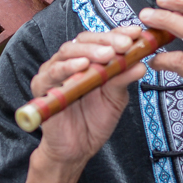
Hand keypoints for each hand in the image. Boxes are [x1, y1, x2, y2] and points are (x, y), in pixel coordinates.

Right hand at [31, 27, 148, 169]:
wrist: (77, 149)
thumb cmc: (94, 122)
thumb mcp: (115, 98)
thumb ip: (123, 79)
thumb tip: (141, 64)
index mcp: (89, 60)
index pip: (101, 40)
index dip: (118, 34)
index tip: (136, 34)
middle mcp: (70, 62)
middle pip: (84, 40)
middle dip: (106, 40)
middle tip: (124, 45)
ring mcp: (54, 72)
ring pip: (69, 51)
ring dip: (90, 50)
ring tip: (107, 54)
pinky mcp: (42, 86)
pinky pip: (53, 72)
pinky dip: (68, 66)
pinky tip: (83, 65)